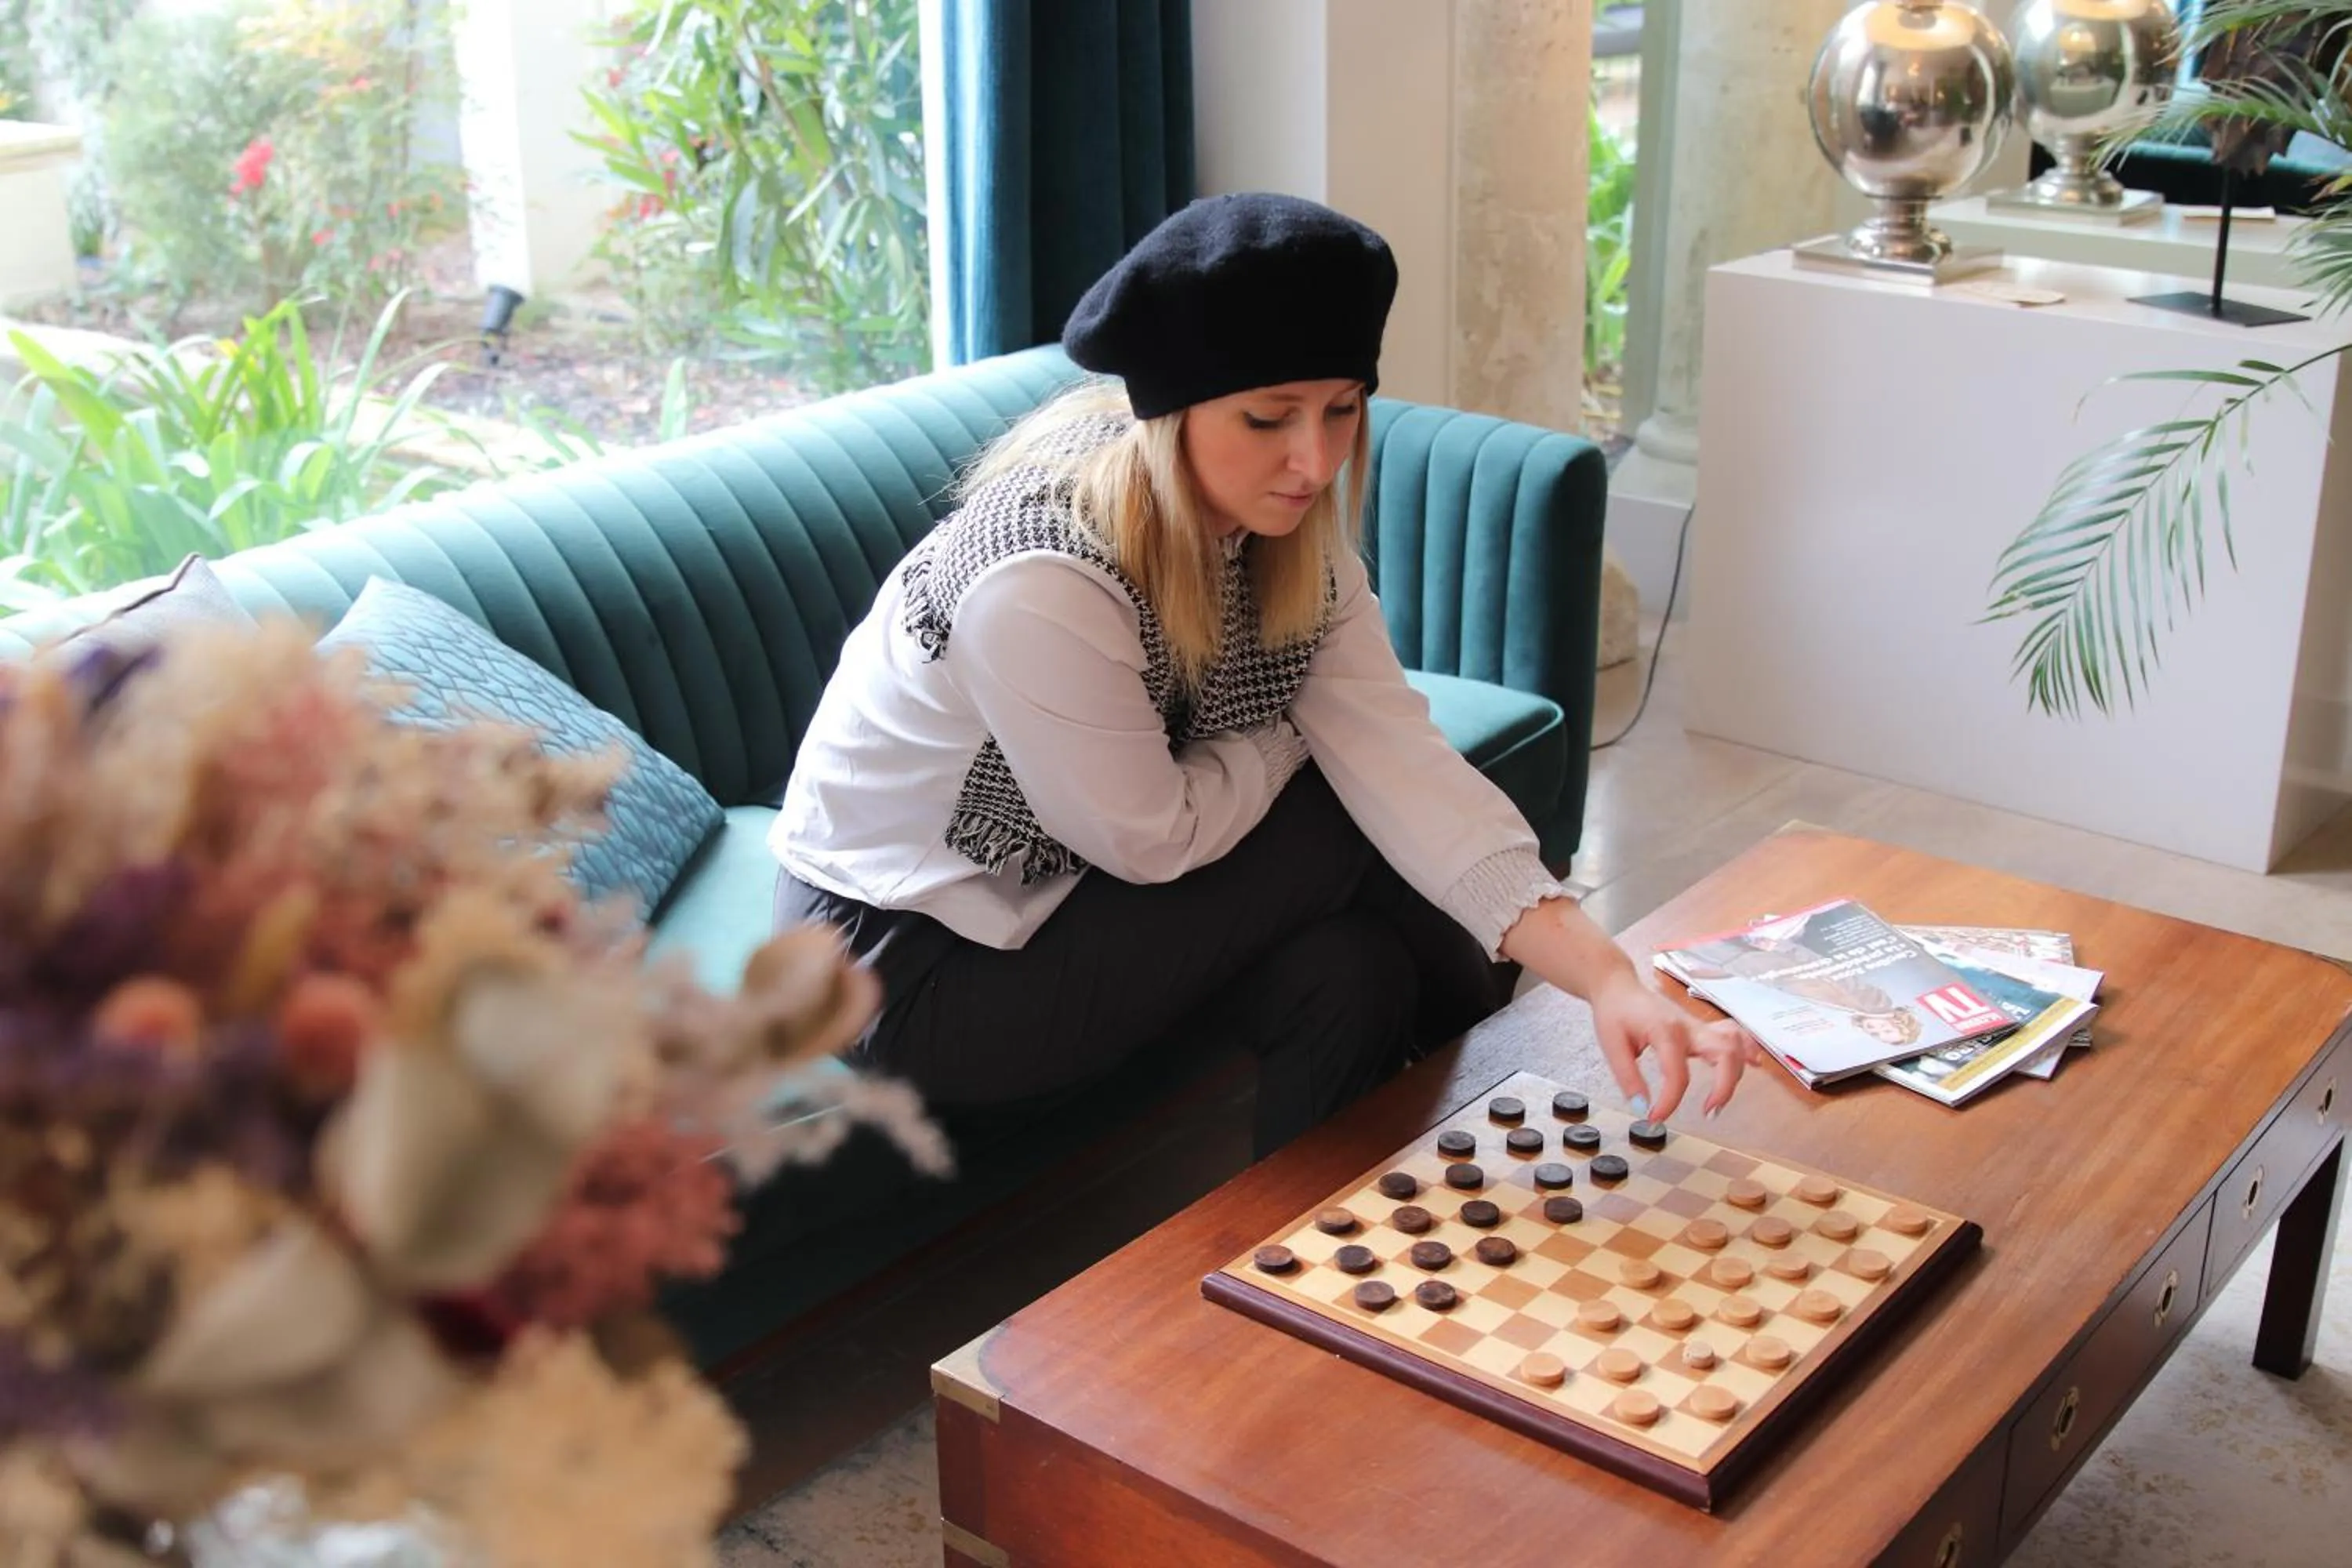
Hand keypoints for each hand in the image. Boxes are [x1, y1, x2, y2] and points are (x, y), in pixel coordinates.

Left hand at [1589, 971, 1763, 1120]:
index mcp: (1666, 1031)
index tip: (1655, 1118)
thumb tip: (1641, 1108)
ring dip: (1736, 1073)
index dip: (1670, 1102)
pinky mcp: (1702, 1028)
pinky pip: (1733, 1036)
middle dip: (1724, 1087)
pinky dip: (1746, 1050)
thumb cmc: (1615, 1012)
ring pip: (1735, 1044)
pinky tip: (1752, 1065)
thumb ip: (1628, 1078)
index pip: (1677, 1074)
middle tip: (1708, 1112)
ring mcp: (1699, 1026)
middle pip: (1726, 1053)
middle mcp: (1689, 1027)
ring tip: (1720, 1100)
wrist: (1619, 987)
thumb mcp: (1611, 1046)